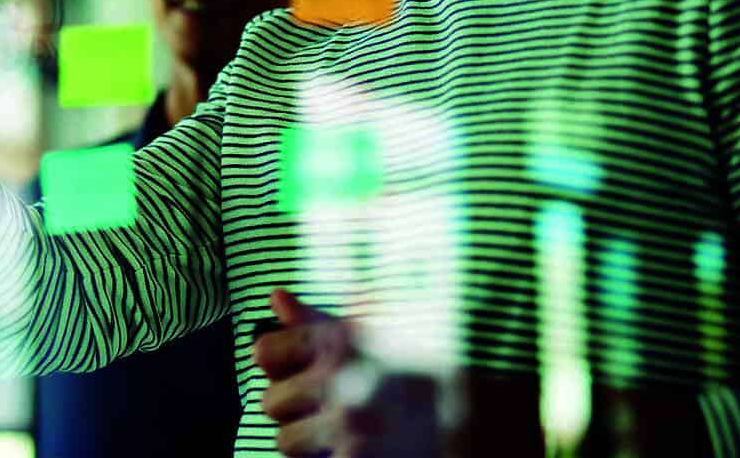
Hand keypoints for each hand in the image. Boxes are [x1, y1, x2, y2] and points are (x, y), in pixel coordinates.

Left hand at [255, 288, 442, 457]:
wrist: (475, 414)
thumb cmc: (416, 366)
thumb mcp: (371, 331)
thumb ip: (316, 318)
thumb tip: (275, 297)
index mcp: (340, 338)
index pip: (264, 351)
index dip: (278, 365)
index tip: (301, 372)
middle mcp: (340, 376)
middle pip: (271, 402)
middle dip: (295, 409)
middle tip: (332, 408)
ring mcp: (348, 421)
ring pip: (286, 441)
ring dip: (308, 442)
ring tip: (342, 432)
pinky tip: (354, 450)